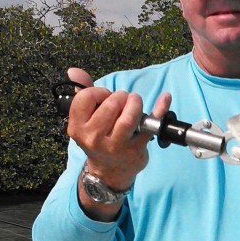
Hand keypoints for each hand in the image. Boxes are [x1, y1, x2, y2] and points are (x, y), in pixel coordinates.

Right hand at [66, 68, 170, 191]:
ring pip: (129, 116)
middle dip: (121, 97)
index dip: (99, 92)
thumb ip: (81, 92)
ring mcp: (116, 145)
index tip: (105, 97)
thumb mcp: (85, 119)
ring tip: (135, 102)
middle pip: (111, 105)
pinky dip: (160, 108)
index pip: (86, 97)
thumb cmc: (99, 138)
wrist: (110, 171)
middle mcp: (94, 138)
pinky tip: (165, 98)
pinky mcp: (137, 148)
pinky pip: (151, 125)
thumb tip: (74, 70)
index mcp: (78, 127)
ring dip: (135, 103)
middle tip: (124, 100)